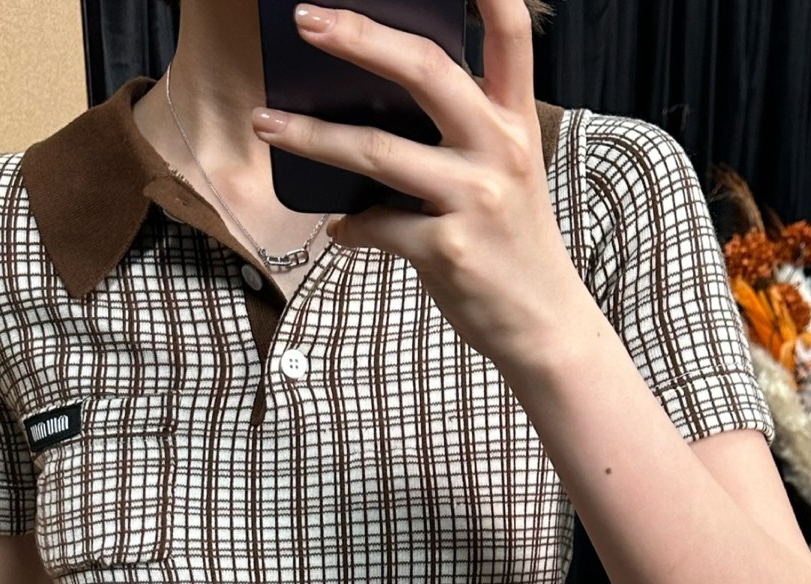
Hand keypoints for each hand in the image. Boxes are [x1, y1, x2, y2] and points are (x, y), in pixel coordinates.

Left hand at [252, 0, 579, 366]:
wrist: (545, 326)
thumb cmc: (512, 245)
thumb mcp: (505, 174)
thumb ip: (461, 134)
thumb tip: (373, 109)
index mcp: (516, 120)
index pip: (512, 32)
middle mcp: (500, 149)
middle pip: (427, 70)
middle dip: (359, 38)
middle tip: (306, 19)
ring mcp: (474, 199)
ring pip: (378, 151)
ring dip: (313, 136)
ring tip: (266, 123)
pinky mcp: (448, 250)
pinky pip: (376, 226)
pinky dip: (350, 228)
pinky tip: (340, 230)